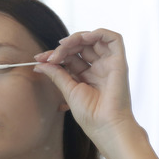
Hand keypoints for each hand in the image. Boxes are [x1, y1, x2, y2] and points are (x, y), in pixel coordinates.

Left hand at [33, 29, 140, 149]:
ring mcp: (109, 64)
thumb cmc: (90, 114)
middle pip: (80, 47)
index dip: (55, 54)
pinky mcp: (119, 62)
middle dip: (63, 47)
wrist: (105, 125)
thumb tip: (39, 64)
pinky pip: (114, 39)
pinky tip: (83, 38)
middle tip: (50, 56)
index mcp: (86, 75)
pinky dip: (98, 33)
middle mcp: (98, 68)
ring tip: (62, 46)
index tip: (39, 58)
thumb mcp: (68, 90)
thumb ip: (56, 74)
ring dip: (76, 38)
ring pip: (94, 39)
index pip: (70, 57)